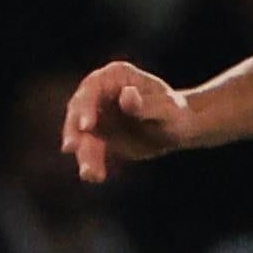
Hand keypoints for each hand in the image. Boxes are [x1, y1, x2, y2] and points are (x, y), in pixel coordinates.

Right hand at [57, 60, 199, 183]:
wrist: (178, 130)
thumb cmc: (174, 112)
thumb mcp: (166, 108)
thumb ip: (146, 104)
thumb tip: (126, 95)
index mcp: (115, 76)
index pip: (92, 88)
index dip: (85, 106)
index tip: (86, 126)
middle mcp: (100, 92)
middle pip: (79, 111)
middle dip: (75, 131)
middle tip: (74, 149)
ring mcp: (96, 114)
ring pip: (82, 135)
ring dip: (84, 154)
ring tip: (91, 174)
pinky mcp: (98, 136)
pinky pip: (89, 150)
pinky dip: (90, 163)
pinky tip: (94, 176)